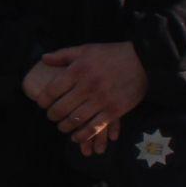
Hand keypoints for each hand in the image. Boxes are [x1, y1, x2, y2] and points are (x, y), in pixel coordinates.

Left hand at [34, 42, 148, 156]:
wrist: (143, 62)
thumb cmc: (111, 54)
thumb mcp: (85, 50)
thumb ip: (62, 55)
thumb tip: (43, 59)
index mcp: (77, 71)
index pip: (52, 90)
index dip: (43, 101)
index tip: (42, 104)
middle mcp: (87, 86)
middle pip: (61, 108)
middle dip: (52, 116)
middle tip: (52, 117)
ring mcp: (101, 100)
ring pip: (75, 120)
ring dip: (65, 127)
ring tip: (63, 126)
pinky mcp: (114, 111)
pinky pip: (94, 128)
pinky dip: (82, 135)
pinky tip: (76, 137)